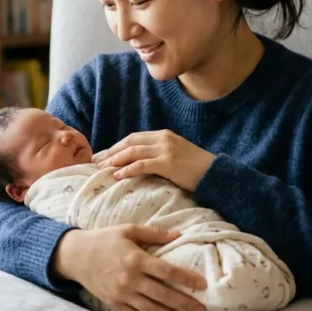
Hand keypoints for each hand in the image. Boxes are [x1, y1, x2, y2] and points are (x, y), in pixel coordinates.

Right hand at [54, 225, 207, 310]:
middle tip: (202, 309)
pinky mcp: (115, 304)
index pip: (167, 272)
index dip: (187, 279)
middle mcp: (130, 280)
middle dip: (185, 304)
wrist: (76, 256)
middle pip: (163, 295)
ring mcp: (122, 294)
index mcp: (136, 259)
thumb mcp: (128, 230)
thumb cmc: (104, 240)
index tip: (203, 284)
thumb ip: (155, 233)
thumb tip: (180, 234)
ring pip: (152, 310)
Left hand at [92, 130, 214, 190]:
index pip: (133, 138)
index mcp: (163, 135)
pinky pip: (142, 164)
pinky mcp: (168, 163)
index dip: (116, 146)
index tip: (103, 154)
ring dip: (115, 160)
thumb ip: (159, 154)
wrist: (216, 174)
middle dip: (111, 152)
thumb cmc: (196, 169)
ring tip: (102, 168)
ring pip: (132, 152)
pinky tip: (118, 175)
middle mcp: (162, 138)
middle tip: (96, 161)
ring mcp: (165, 149)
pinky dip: (127, 169)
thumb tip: (139, 163)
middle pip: (129, 142)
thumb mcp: (176, 155)